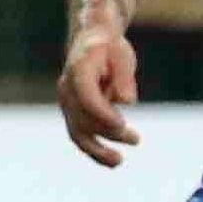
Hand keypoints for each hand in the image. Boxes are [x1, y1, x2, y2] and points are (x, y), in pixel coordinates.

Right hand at [57, 19, 141, 167]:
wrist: (91, 40)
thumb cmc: (110, 47)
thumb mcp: (122, 55)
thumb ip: (124, 77)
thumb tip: (128, 102)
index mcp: (78, 70)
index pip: (87, 98)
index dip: (103, 114)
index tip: (122, 124)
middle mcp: (67, 89)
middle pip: (82, 118)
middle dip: (108, 132)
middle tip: (135, 138)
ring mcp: (67, 103)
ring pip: (77, 133)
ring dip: (97, 150)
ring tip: (119, 161)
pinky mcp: (73, 113)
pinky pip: (80, 135)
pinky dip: (94, 149)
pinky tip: (113, 160)